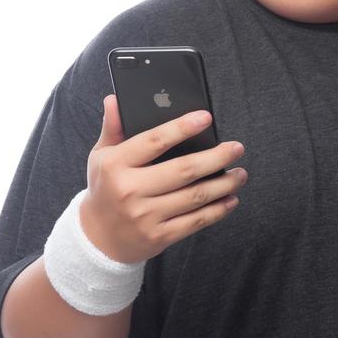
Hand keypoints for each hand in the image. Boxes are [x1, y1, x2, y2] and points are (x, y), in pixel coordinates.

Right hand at [79, 95, 248, 262]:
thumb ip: (112, 128)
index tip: (206, 117)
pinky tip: (230, 199)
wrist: (97, 237)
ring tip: (240, 174)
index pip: (154, 140)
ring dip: (223, 184)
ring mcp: (145, 216)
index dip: (182, 127)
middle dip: (216, 157)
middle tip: (237, 148)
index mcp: (116, 164)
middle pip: (183, 170)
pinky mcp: (158, 236)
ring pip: (195, 197)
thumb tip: (115, 99)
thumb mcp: (101, 156)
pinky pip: (195, 222)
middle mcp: (130, 190)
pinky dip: (218, 210)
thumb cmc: (105, 188)